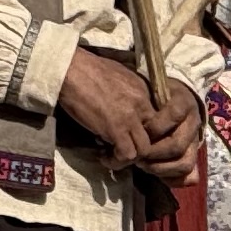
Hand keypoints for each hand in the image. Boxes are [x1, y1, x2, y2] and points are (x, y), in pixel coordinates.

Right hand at [58, 47, 200, 182]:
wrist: (71, 68)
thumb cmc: (87, 70)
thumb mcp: (119, 76)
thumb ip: (128, 93)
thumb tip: (122, 110)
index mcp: (145, 90)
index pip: (159, 119)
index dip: (145, 132)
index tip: (130, 136)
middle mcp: (143, 103)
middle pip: (156, 136)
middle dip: (141, 148)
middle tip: (122, 150)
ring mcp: (131, 117)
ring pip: (144, 149)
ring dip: (129, 158)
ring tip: (112, 157)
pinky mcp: (115, 128)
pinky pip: (127, 154)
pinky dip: (116, 161)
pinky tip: (103, 157)